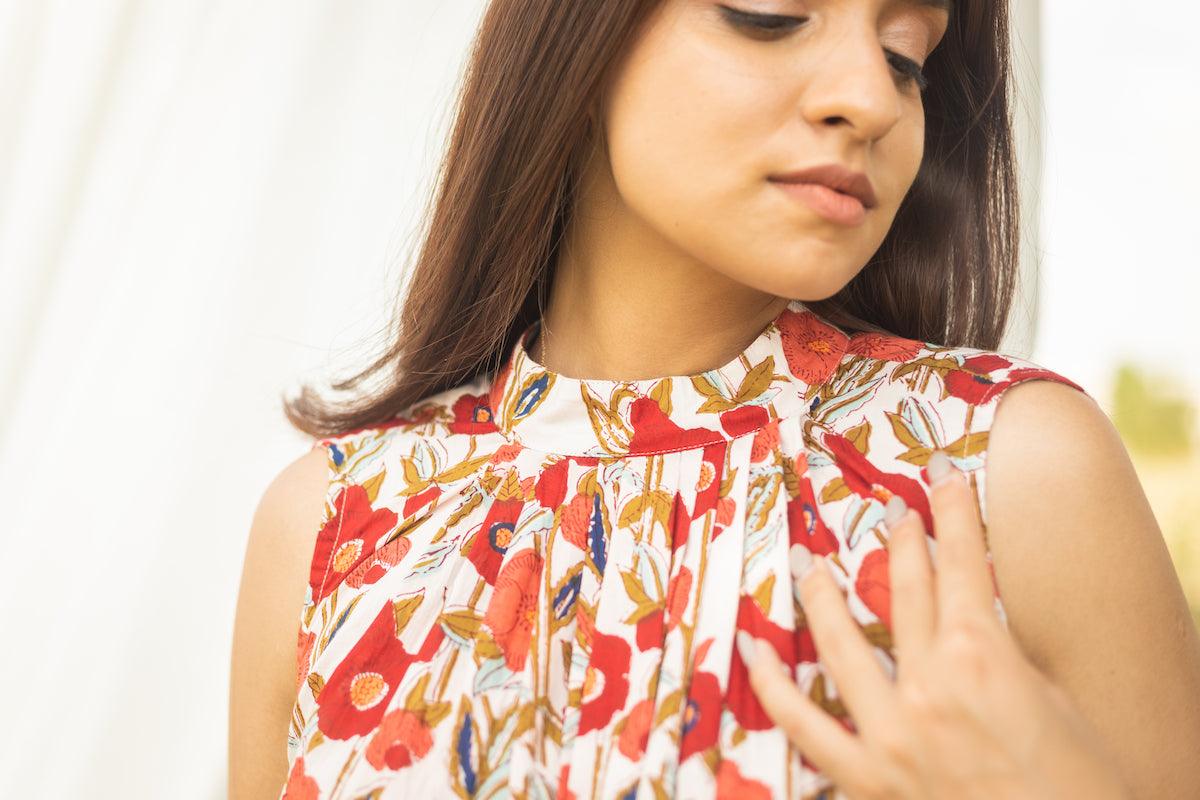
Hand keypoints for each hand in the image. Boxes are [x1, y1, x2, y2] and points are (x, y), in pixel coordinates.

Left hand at [736, 449, 1133, 799]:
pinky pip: (805, 725)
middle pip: (906, 591)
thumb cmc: (1079, 785)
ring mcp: (891, 730)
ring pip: (841, 642)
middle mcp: (929, 683)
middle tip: (891, 511)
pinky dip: (774, 688)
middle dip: (902, 542)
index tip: (941, 476)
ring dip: (821, 594)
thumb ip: (1003, 659)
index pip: (963, 564)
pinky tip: (754, 651)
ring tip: (807, 561)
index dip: (953, 513)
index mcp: (984, 656)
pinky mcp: (868, 777)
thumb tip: (969, 631)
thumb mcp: (1053, 703)